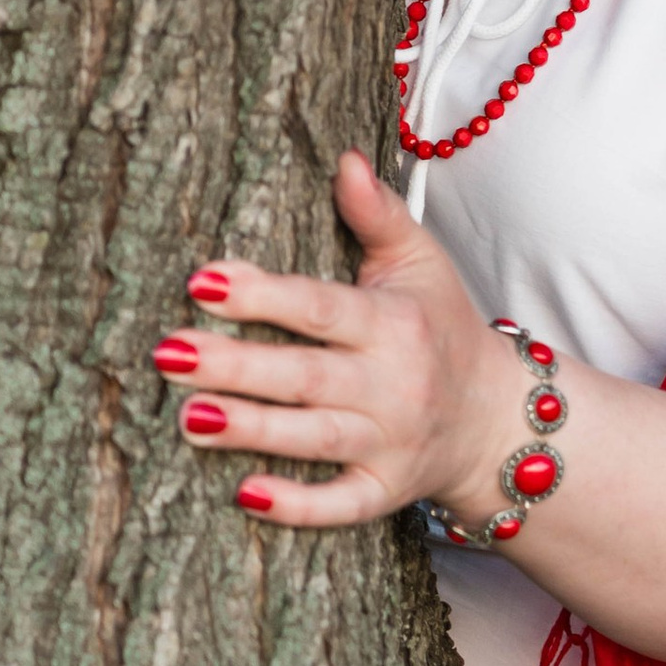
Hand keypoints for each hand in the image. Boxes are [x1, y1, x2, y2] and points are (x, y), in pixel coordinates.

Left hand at [153, 150, 521, 526]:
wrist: (497, 418)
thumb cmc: (441, 326)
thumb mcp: (421, 261)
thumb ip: (378, 213)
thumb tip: (343, 159)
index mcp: (393, 322)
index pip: (321, 307)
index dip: (263, 295)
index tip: (202, 280)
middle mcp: (393, 385)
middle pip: (306, 377)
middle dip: (237, 366)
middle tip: (167, 353)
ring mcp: (390, 443)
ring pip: (315, 439)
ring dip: (252, 431)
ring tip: (186, 417)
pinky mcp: (385, 492)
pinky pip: (342, 505)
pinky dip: (298, 506)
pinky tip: (244, 494)